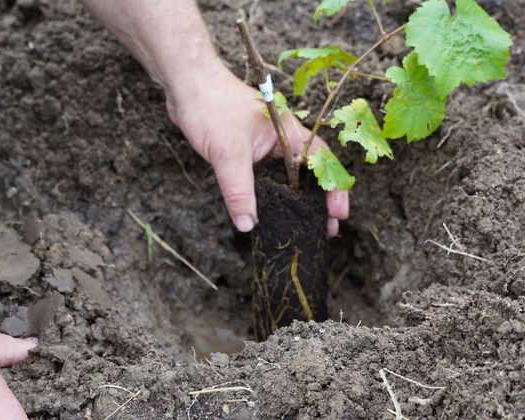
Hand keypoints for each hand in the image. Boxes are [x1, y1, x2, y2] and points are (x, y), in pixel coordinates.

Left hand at [166, 67, 348, 236]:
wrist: (186, 85)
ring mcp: (264, 147)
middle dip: (320, 201)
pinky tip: (272, 213)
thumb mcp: (228, 153)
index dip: (333, 188)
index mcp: (288, 132)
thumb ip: (239, 190)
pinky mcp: (248, 153)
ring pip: (287, 178)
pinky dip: (273, 195)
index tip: (338, 214)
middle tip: (328, 229)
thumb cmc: (211, 106)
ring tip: (305, 227)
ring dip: (297, 201)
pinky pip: (267, 178)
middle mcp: (281, 140)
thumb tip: (248, 225)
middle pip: (309, 173)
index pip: (321, 162)